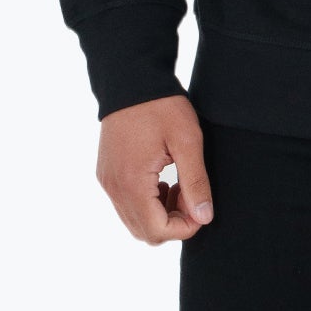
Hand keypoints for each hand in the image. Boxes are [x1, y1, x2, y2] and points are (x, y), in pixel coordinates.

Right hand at [95, 94, 213, 245]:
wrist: (131, 78)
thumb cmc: (161, 106)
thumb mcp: (187, 141)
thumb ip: (196, 182)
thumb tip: (204, 217)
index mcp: (132, 183)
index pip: (158, 231)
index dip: (185, 227)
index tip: (201, 205)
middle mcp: (114, 188)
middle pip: (144, 232)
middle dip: (173, 222)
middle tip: (191, 194)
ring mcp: (107, 182)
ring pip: (134, 220)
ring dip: (159, 213)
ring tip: (179, 185)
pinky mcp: (106, 173)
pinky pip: (125, 204)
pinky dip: (146, 202)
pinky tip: (163, 179)